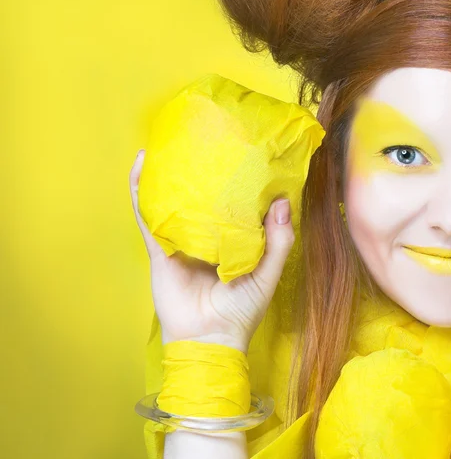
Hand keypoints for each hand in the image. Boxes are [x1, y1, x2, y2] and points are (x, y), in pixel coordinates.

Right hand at [129, 150, 295, 353]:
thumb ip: (279, 241)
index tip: (245, 153)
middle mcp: (206, 235)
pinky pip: (148, 215)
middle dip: (202, 171)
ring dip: (168, 174)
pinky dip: (141, 191)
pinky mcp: (159, 248)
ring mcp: (180, 239)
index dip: (239, 180)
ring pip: (172, 201)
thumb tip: (282, 201)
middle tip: (207, 140)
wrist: (207, 338)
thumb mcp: (268, 273)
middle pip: (201, 198)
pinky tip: (141, 166)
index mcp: (232, 240)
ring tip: (170, 143)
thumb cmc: (241, 309)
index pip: (235, 204)